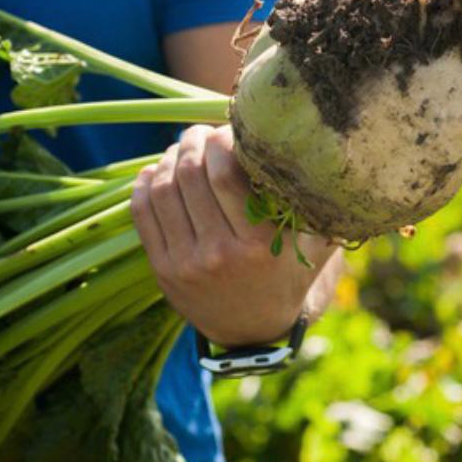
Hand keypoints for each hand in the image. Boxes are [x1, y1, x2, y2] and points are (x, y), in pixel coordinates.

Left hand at [129, 125, 336, 346]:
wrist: (256, 332)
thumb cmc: (291, 274)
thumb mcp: (316, 243)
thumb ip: (318, 203)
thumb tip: (319, 146)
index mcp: (261, 245)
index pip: (226, 175)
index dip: (221, 141)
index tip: (228, 130)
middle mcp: (220, 255)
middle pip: (191, 176)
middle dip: (193, 142)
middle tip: (200, 132)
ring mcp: (187, 265)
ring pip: (164, 190)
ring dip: (170, 158)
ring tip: (182, 148)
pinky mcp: (163, 271)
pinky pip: (142, 214)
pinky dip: (145, 184)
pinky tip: (157, 170)